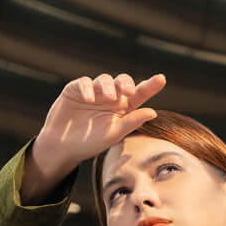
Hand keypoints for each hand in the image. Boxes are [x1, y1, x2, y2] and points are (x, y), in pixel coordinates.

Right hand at [24, 72, 166, 202]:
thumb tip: (153, 112)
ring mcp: (94, 92)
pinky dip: (87, 88)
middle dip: (127, 83)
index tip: (161, 79)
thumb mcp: (114, 133)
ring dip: (108, 86)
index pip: (140, 94)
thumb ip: (132, 122)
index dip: (151, 86)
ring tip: (108, 97)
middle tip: (128, 92)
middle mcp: (111, 97)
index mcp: (124, 108)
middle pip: (123, 81)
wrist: (63, 146)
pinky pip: (84, 82)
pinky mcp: (76, 89)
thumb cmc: (91, 142)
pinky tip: (89, 98)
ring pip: (105, 80)